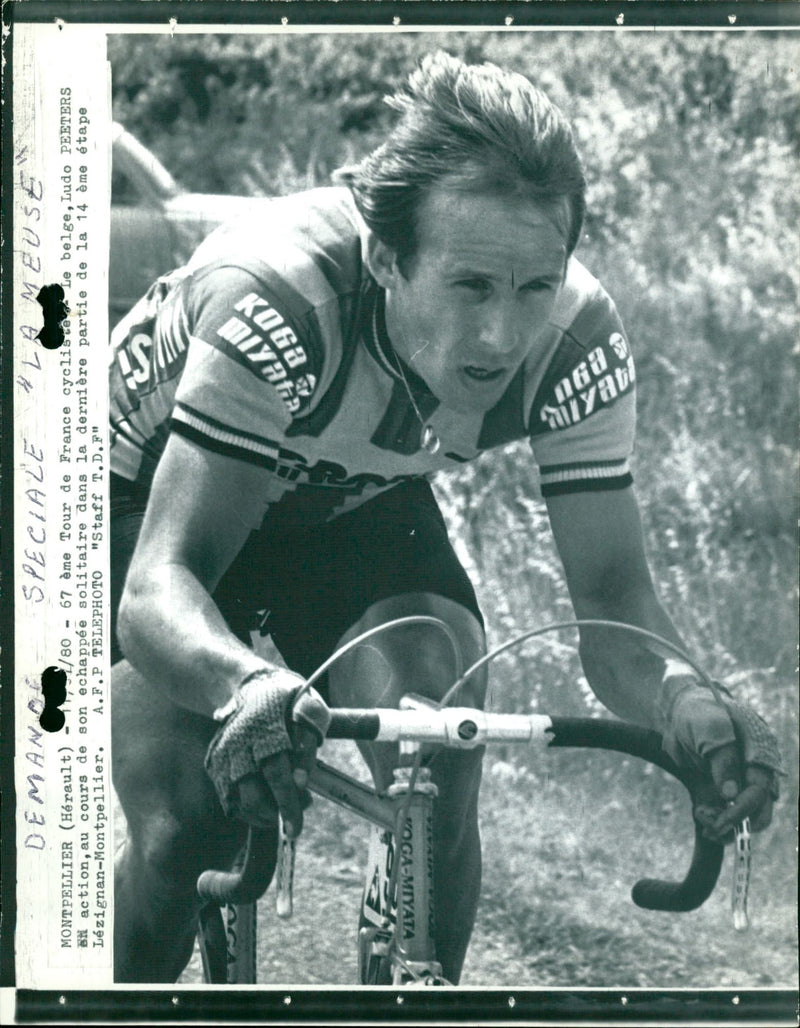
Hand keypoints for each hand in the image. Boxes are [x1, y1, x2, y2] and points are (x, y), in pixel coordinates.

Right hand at [204, 668, 329, 836]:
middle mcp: (240, 746)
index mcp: (266, 730)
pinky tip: (266, 802)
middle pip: (254, 796)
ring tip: (283, 807)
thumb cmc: (285, 698)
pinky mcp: (213, 764)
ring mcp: (224, 756)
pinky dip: (248, 809)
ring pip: (239, 803)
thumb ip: (307, 743)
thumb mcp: (308, 708)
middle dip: (278, 814)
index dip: (288, 804)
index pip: (277, 776)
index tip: (296, 828)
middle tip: (299, 811)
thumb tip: (301, 782)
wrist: (244, 683)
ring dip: (264, 815)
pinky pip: (229, 799)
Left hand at [659, 676, 783, 842]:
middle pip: (760, 809)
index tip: (723, 819)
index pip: (760, 788)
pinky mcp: (728, 790)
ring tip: (701, 816)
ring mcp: (743, 781)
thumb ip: (722, 759)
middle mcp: (756, 770)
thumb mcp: (708, 728)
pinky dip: (719, 822)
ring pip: (747, 817)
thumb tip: (731, 795)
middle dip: (736, 822)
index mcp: (760, 751)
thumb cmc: (698, 713)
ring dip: (726, 825)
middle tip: (710, 825)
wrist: (681, 711)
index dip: (744, 807)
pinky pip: (731, 814)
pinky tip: (701, 815)